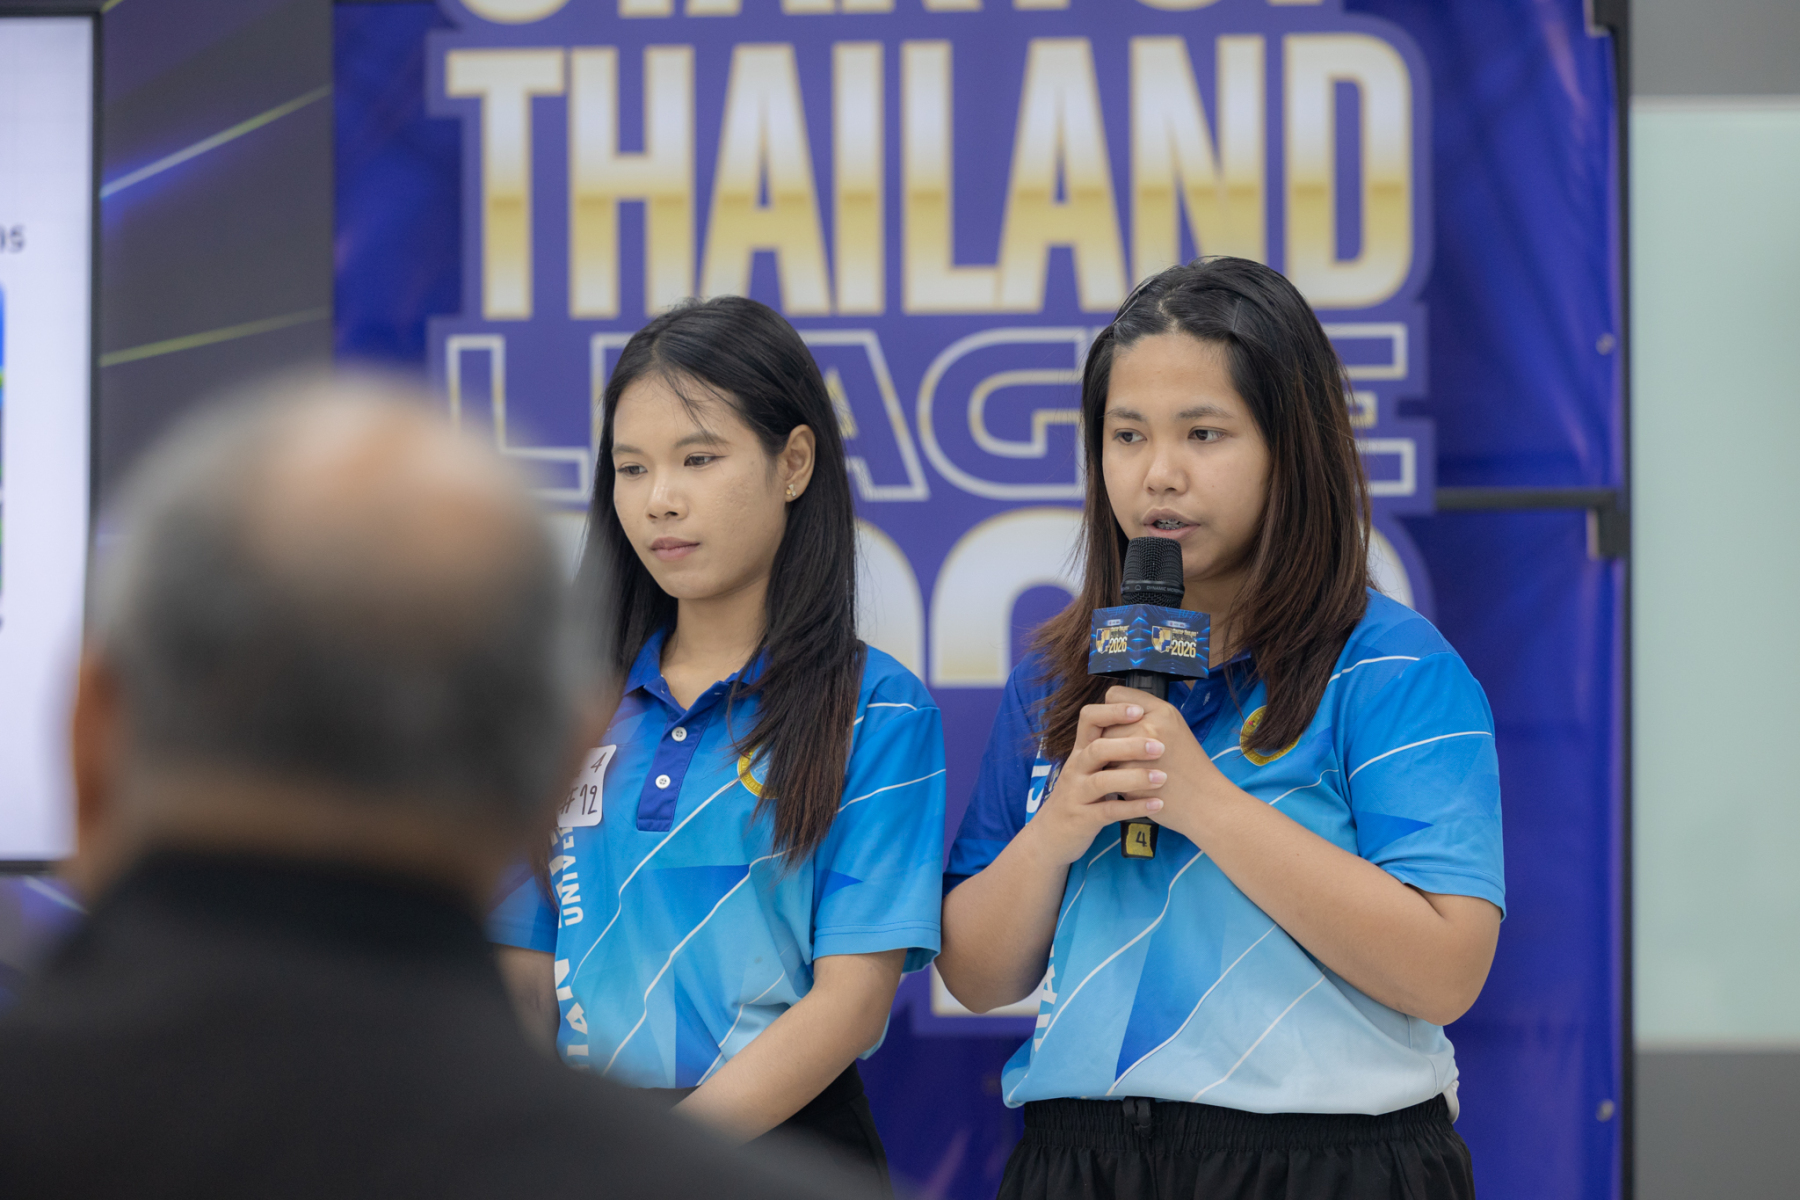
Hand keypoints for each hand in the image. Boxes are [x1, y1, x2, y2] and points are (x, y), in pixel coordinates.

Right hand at [1023, 701, 1167, 865]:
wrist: (1051, 835)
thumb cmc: (1080, 796)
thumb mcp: (1087, 768)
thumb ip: (1108, 748)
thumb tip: (1141, 723)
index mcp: (1080, 751)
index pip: (1089, 719)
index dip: (1112, 711)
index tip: (1139, 710)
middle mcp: (1076, 769)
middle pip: (1098, 748)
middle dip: (1130, 745)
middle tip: (1161, 747)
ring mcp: (1077, 794)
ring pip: (1102, 781)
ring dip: (1134, 777)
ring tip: (1162, 777)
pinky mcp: (1082, 819)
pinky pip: (1108, 811)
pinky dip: (1134, 807)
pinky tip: (1157, 805)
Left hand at [1103, 685, 1229, 841]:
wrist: (1205, 802)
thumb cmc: (1188, 768)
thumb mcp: (1173, 729)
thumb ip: (1144, 717)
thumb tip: (1109, 713)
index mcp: (1162, 710)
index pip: (1115, 695)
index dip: (1112, 711)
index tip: (1119, 725)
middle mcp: (1152, 724)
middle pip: (1105, 724)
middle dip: (1110, 740)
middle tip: (1130, 756)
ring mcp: (1141, 749)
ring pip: (1102, 748)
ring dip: (1109, 761)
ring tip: (1132, 770)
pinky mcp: (1132, 773)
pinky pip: (1106, 770)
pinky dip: (1115, 779)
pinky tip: (1134, 785)